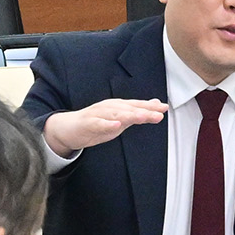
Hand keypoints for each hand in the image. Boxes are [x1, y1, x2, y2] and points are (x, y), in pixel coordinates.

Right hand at [42, 98, 168, 156]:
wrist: (69, 128)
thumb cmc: (95, 123)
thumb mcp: (119, 120)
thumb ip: (136, 114)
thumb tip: (155, 107)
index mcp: (117, 107)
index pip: (136, 105)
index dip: (150, 107)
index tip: (165, 108)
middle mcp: (109, 107)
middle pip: (129, 109)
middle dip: (144, 110)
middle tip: (158, 113)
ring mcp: (98, 114)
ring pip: (116, 114)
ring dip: (130, 115)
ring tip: (143, 117)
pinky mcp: (88, 123)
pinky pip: (99, 123)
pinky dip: (108, 124)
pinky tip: (117, 125)